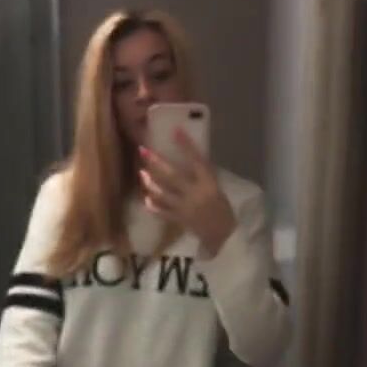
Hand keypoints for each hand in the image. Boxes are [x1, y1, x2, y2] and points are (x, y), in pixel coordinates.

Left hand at [139, 129, 235, 255]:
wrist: (224, 235)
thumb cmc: (222, 208)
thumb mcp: (217, 188)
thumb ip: (202, 176)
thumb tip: (187, 159)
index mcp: (209, 183)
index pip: (197, 160)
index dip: (186, 146)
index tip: (175, 131)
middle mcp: (195, 193)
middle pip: (173, 176)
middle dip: (157, 163)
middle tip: (143, 150)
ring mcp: (186, 208)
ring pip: (164, 194)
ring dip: (151, 184)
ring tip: (141, 173)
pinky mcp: (180, 220)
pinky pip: (163, 212)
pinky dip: (154, 206)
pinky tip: (146, 199)